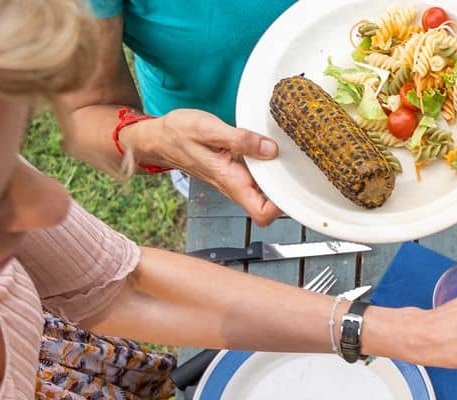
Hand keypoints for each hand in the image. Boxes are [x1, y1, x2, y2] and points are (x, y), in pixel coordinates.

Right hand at [121, 109, 281, 224]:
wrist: (158, 138)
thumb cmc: (178, 133)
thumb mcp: (208, 128)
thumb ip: (240, 140)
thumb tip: (269, 149)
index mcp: (230, 182)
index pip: (262, 214)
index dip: (281, 208)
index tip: (292, 187)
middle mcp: (235, 187)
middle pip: (270, 206)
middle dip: (288, 192)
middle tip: (299, 168)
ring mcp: (235, 182)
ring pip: (266, 193)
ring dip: (279, 180)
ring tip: (290, 159)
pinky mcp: (235, 173)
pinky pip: (258, 179)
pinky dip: (268, 169)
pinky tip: (273, 153)